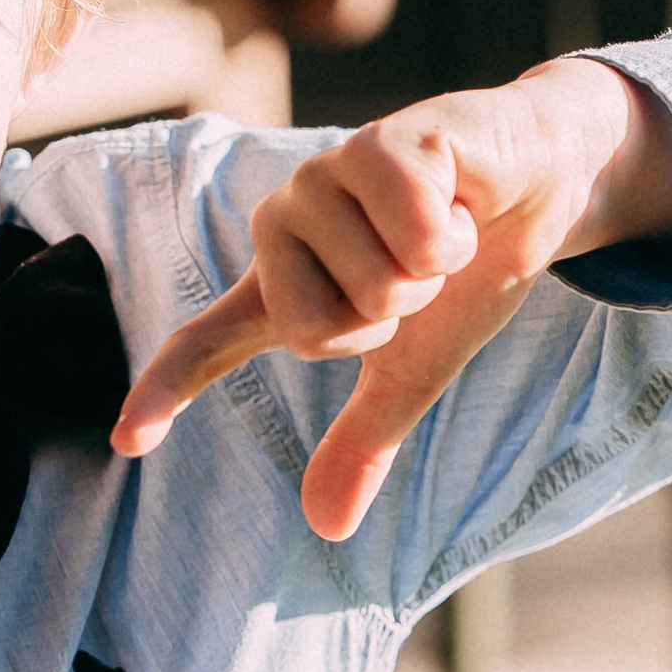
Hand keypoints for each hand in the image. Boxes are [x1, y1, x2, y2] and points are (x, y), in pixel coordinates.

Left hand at [111, 58, 671, 538]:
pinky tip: (462, 201)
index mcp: (283, 286)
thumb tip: (325, 528)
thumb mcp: (410, 368)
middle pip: (312, 334)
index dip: (164, 391)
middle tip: (424, 273)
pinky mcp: (376, 143)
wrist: (543, 180)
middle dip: (392, 319)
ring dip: (433, 271)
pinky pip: (413, 231)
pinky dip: (458, 233)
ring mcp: (323, 180)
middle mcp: (283, 227)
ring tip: (445, 231)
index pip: (206, 344)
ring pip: (371, 286)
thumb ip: (362, 441)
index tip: (128, 441)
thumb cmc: (466, 267)